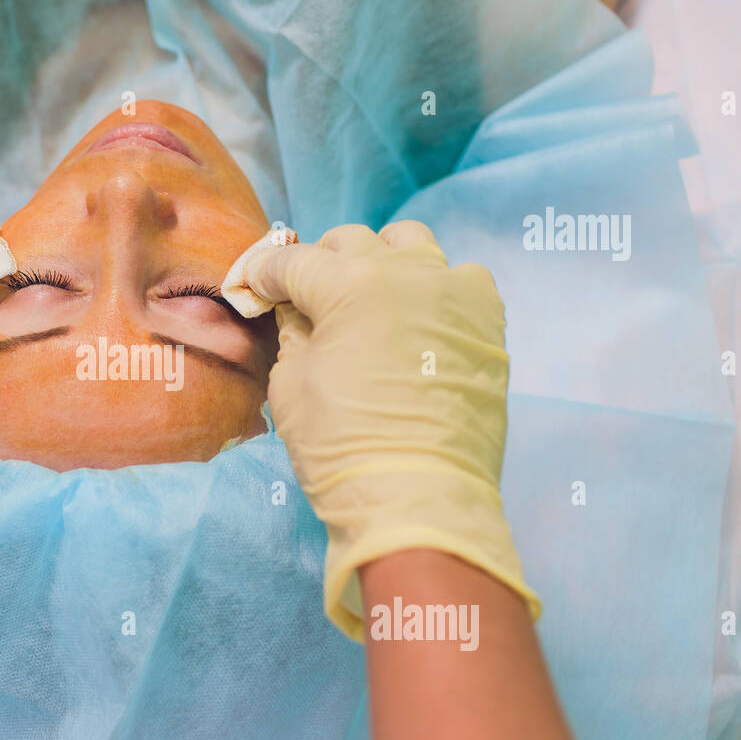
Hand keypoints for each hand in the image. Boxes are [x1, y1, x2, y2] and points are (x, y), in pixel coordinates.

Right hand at [244, 221, 539, 638]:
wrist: (419, 497)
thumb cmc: (342, 444)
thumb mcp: (291, 385)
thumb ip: (292, 332)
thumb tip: (295, 310)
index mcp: (349, 282)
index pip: (292, 260)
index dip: (263, 274)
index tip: (254, 289)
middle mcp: (406, 270)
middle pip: (351, 242)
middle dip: (321, 264)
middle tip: (307, 301)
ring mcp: (453, 290)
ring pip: (410, 244)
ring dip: (380, 261)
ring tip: (368, 299)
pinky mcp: (486, 319)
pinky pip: (459, 278)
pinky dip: (433, 288)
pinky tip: (420, 321)